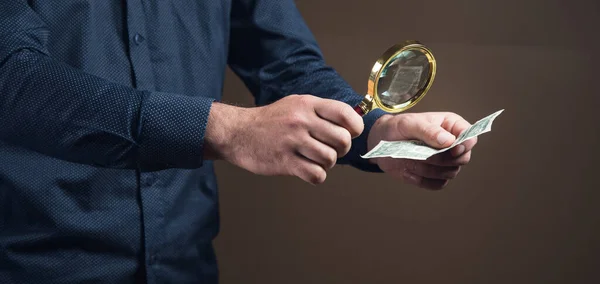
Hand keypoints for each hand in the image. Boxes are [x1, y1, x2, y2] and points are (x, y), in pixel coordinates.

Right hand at [204, 95, 363, 183]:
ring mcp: (292, 141)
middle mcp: (302, 121)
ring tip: (314, 159)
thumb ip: (321, 111)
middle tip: (330, 150)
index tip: (350, 134)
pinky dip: (316, 176)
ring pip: (330, 159)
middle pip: (342, 140)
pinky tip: (307, 170)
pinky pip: (316, 175)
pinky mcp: (284, 162)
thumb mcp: (295, 104)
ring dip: (326, 163)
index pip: (346, 114)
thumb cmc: (271, 120)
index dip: (355, 128)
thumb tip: (352, 123)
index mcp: (307, 104)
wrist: (237, 133)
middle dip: (341, 149)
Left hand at [367, 112, 476, 189]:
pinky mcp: (433, 176)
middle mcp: (452, 145)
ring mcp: (444, 162)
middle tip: (423, 155)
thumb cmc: (397, 127)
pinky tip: (408, 171)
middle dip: (442, 159)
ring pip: (449, 173)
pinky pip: (436, 184)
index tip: (453, 148)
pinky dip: (422, 180)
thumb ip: (428, 131)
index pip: (470, 137)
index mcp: (451, 126)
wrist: (381, 142)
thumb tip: (448, 141)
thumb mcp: (409, 124)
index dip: (465, 145)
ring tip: (409, 159)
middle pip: (462, 159)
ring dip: (428, 169)